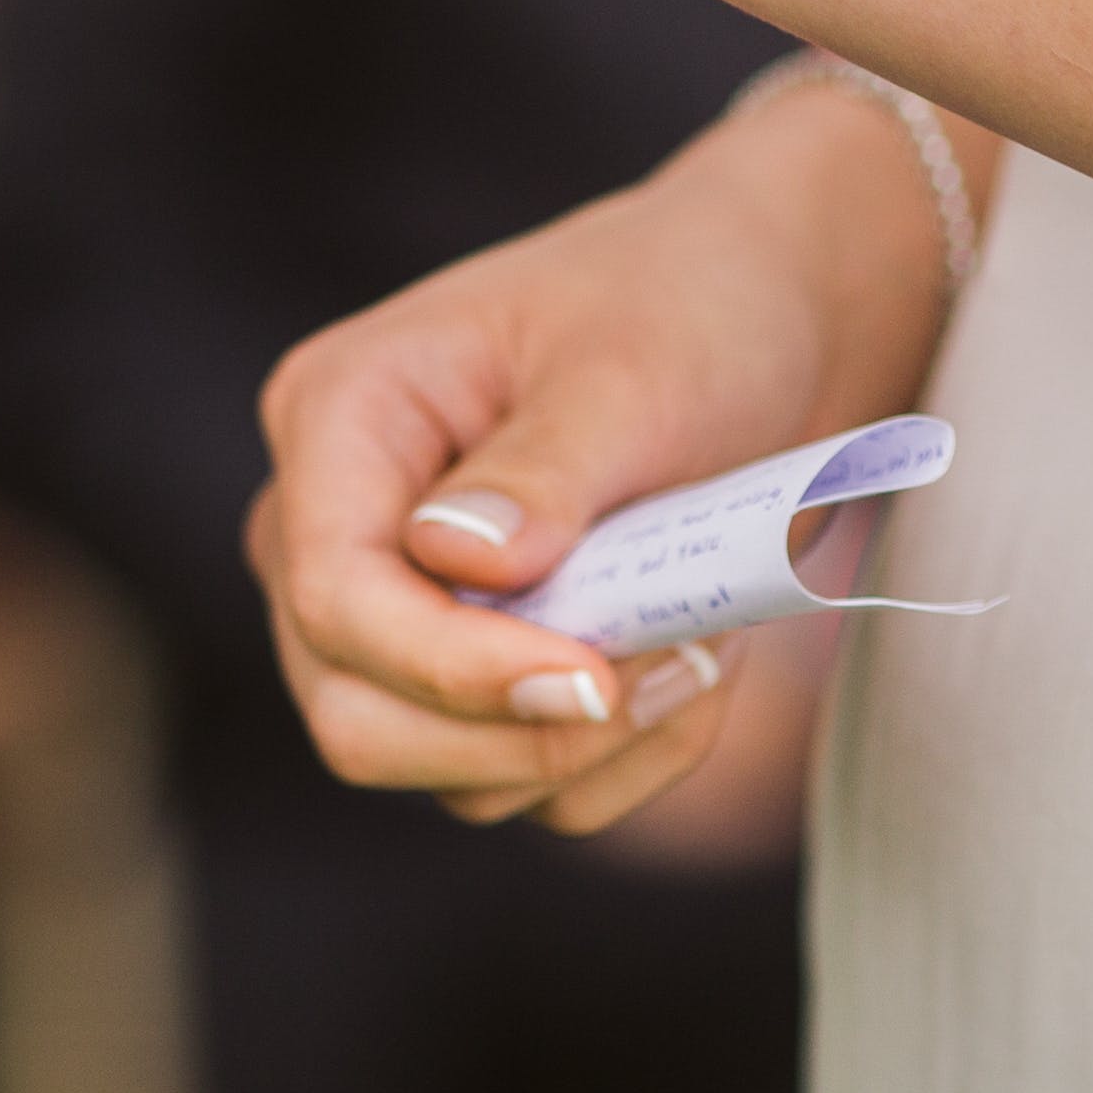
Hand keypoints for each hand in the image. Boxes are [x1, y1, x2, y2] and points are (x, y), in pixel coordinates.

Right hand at [247, 75, 954, 834]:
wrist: (761, 320)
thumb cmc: (686, 309)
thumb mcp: (632, 371)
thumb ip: (545, 470)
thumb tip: (461, 563)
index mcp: (337, 418)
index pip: (335, 595)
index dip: (452, 668)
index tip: (599, 681)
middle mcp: (330, 525)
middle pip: (356, 716)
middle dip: (519, 731)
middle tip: (674, 671)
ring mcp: (389, 609)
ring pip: (444, 773)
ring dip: (592, 747)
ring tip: (705, 644)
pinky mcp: (460, 671)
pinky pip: (519, 782)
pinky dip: (620, 760)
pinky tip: (692, 664)